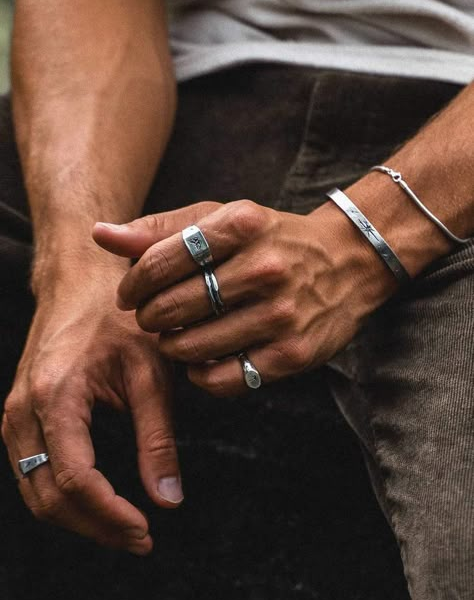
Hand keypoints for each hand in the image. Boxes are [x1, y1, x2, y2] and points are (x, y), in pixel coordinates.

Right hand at [2, 275, 181, 554]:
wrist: (80, 280)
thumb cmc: (119, 319)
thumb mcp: (149, 374)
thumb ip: (158, 439)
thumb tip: (169, 501)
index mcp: (55, 397)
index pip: (74, 479)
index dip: (109, 515)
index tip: (146, 532)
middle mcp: (22, 411)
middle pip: (48, 497)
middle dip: (95, 526)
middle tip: (141, 540)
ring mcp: (13, 415)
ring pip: (35, 491)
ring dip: (78, 518)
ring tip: (125, 528)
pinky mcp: (17, 416)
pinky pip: (32, 472)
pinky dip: (62, 497)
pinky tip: (99, 502)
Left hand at [94, 199, 397, 395]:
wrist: (347, 263)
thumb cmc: (271, 240)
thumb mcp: (222, 219)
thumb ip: (161, 228)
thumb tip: (100, 235)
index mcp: (242, 225)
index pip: (160, 260)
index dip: (133, 284)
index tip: (129, 295)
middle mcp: (265, 268)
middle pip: (171, 308)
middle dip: (148, 318)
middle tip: (152, 318)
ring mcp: (281, 314)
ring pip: (192, 347)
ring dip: (171, 348)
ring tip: (176, 337)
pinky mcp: (292, 354)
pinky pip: (224, 380)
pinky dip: (201, 375)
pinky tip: (202, 361)